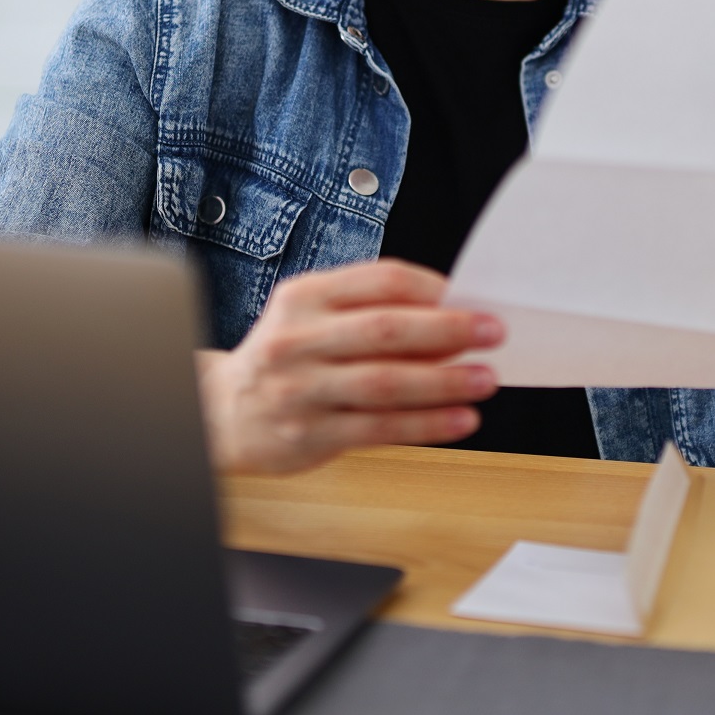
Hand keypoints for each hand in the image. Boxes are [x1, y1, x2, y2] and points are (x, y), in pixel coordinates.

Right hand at [196, 258, 502, 474]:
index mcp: (304, 297)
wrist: (222, 411)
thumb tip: (451, 315)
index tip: (470, 297)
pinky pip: (380, 428)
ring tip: (485, 379)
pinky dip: (426, 424)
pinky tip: (459, 419)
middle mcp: (298, 340)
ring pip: (385, 383)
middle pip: (385, 331)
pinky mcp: (311, 434)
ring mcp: (302, 390)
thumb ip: (369, 309)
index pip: (380, 280)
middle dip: (448, 330)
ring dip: (444, 382)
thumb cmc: (287, 358)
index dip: (431, 288)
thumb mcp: (312, 316)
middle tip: (492, 332)